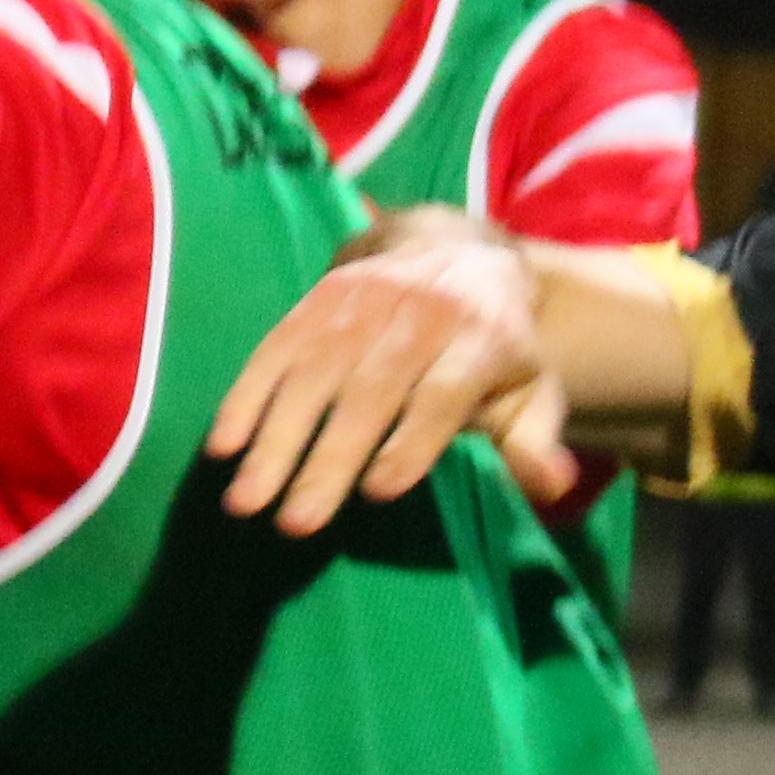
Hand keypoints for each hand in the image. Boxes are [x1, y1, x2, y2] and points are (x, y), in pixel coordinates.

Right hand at [206, 212, 571, 531]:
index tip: (377, 493)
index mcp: (481, 337)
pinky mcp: (317, 298)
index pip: (441, 392)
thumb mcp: (532, 391)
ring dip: (274, 438)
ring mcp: (361, 300)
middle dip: (328, 458)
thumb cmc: (495, 346)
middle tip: (295, 524)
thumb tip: (550, 486)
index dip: (411, 440)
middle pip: (369, 390)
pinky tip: (224, 445)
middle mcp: (418, 312)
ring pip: (312, 372)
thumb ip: (534, 442)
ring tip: (245, 500)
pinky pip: (276, 347)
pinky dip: (247, 396)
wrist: (454, 250)